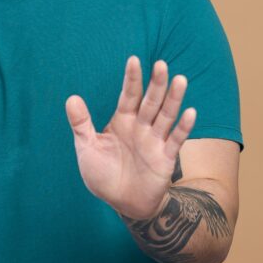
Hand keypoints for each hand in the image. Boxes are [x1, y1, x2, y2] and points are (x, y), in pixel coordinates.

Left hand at [65, 56, 195, 219]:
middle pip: (150, 101)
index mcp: (122, 121)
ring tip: (180, 80)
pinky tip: (191, 112)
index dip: (132, 79)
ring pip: (166, 115)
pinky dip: (183, 127)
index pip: (129, 95)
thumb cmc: (103, 174)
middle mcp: (141, 127)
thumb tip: (71, 98)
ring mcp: (155, 141)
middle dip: (156, 83)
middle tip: (161, 64)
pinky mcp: (165, 158)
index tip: (134, 59)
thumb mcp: (87, 148)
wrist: (121, 202)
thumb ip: (81, 124)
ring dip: (173, 99)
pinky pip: (176, 140)